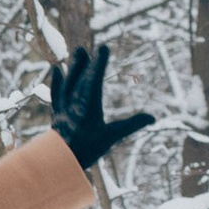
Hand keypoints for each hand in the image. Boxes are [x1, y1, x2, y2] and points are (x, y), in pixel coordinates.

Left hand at [48, 39, 154, 173]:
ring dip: (73, 67)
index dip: (99, 62)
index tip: (103, 48)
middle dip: (85, 62)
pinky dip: (57, 80)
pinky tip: (56, 70)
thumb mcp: (111, 137)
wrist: (58, 161)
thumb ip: (131, 125)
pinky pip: (57, 92)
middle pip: (79, 77)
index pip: (94, 78)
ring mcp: (64, 106)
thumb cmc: (86, 149)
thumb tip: (152, 118)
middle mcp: (74, 102)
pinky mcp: (57, 113)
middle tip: (85, 47)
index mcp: (88, 104)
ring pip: (68, 82)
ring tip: (77, 52)